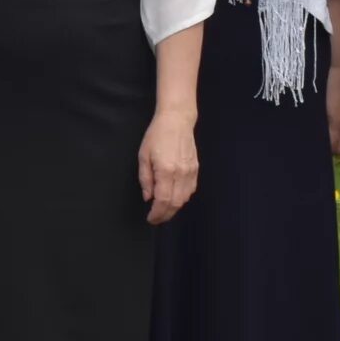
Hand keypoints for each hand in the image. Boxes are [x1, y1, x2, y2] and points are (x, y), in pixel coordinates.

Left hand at [140, 108, 199, 223]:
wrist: (177, 121)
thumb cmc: (156, 136)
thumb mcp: (143, 156)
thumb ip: (145, 179)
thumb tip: (148, 198)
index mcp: (166, 170)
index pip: (163, 200)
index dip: (157, 214)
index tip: (150, 219)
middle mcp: (181, 174)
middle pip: (176, 204)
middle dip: (165, 215)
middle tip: (156, 219)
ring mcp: (191, 172)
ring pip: (184, 199)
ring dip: (174, 208)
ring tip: (163, 210)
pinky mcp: (196, 169)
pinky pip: (190, 190)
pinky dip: (182, 198)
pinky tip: (174, 198)